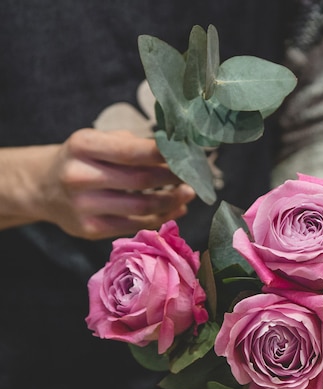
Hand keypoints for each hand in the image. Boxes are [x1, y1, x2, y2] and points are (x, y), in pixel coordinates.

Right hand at [2, 128, 195, 238]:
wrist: (43, 188)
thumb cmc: (82, 160)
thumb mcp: (99, 141)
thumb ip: (133, 144)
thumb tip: (177, 151)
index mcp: (83, 146)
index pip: (133, 152)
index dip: (165, 155)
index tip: (188, 154)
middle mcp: (79, 176)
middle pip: (141, 180)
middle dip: (174, 179)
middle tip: (194, 176)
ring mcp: (83, 207)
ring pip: (142, 207)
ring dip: (172, 201)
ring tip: (188, 194)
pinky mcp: (90, 230)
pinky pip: (135, 225)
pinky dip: (160, 218)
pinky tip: (175, 209)